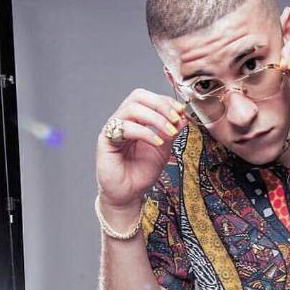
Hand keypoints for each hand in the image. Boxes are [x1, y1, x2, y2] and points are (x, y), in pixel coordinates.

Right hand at [96, 88, 188, 209]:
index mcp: (136, 119)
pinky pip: (124, 127)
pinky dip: (145, 132)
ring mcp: (113, 128)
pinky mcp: (105, 140)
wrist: (128, 193)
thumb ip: (171, 132)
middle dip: (161, 105)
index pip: (149, 98)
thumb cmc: (141, 172)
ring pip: (132, 108)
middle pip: (138, 96)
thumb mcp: (163, 150)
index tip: (182, 112)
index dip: (166, 101)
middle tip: (175, 119)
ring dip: (155, 118)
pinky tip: (157, 142)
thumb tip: (183, 116)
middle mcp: (123, 120)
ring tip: (170, 133)